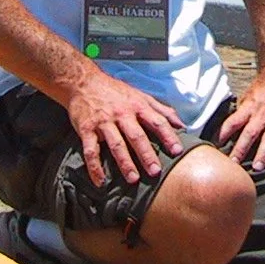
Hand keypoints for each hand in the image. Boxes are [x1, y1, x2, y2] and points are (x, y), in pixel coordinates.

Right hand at [64, 70, 184, 186]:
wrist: (83, 82)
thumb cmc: (115, 91)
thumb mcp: (140, 95)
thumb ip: (161, 110)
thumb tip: (181, 124)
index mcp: (137, 106)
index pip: (156, 122)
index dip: (168, 136)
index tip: (177, 151)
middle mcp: (122, 114)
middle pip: (137, 136)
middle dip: (147, 154)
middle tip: (155, 171)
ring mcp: (104, 122)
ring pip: (116, 144)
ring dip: (125, 162)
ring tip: (133, 179)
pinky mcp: (86, 129)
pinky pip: (91, 150)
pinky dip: (94, 167)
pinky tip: (100, 181)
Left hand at [218, 64, 264, 170]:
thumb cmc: (262, 88)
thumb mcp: (247, 98)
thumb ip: (241, 114)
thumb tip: (227, 132)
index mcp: (248, 108)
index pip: (232, 123)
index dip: (223, 135)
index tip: (215, 149)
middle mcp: (262, 114)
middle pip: (249, 133)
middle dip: (240, 150)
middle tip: (233, 165)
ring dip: (263, 153)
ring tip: (257, 168)